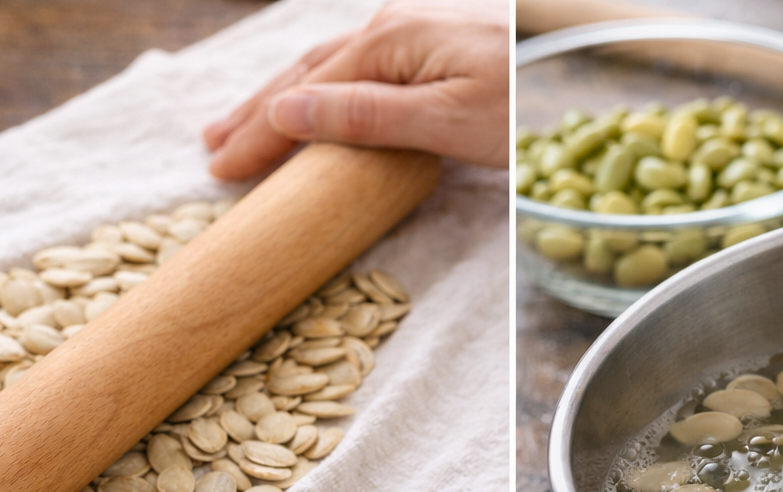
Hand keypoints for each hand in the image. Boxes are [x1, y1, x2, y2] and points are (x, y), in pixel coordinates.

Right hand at [203, 0, 508, 179]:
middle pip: (302, 77)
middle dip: (253, 114)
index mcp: (385, 45)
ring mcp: (404, 34)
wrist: (570, 51)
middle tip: (212, 151)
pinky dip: (314, 90)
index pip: (303, 97)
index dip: (259, 135)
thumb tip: (287, 113)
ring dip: (276, 100)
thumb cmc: (519, 97)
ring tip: (238, 128)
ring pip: (322, 69)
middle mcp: (386, 30)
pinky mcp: (423, 45)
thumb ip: (365, 116)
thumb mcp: (445, 120)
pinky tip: (305, 101)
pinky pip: (349, 68)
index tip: (221, 170)